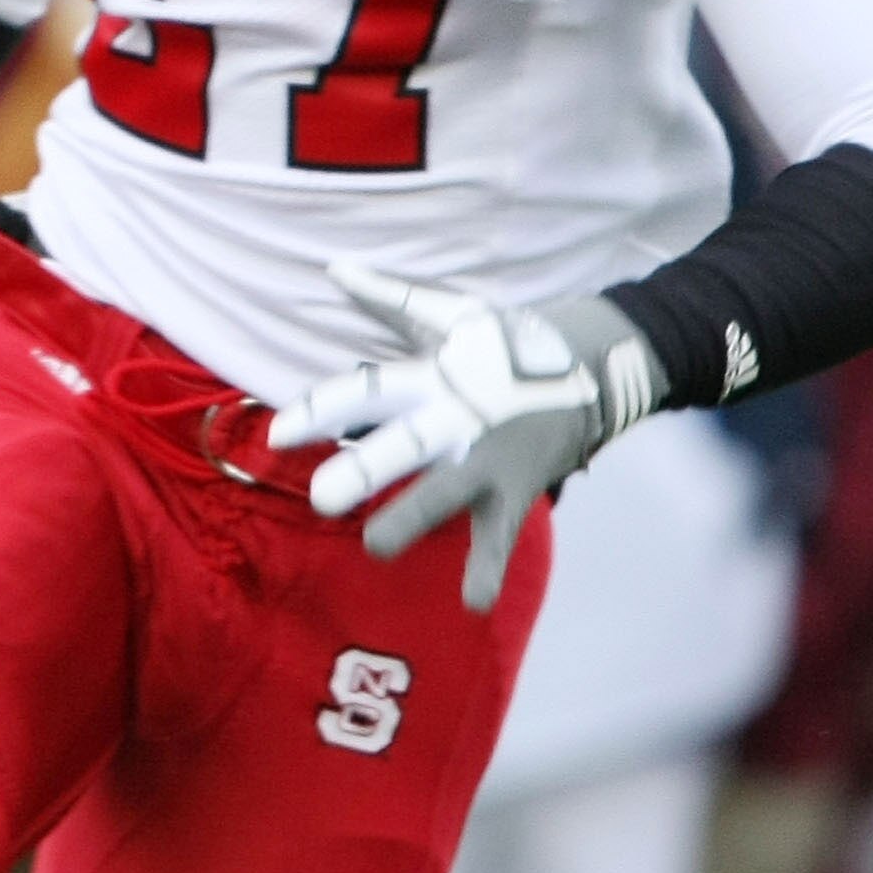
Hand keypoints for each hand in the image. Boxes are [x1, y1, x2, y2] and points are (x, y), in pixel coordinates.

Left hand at [268, 260, 664, 609]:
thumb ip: (387, 298)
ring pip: (446, 494)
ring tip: (374, 547)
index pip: (366, 392)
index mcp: (431, 376)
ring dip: (414, 520)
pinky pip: (500, 536)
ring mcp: (486, 459)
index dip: (323, 409)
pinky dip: (488, 569)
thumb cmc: (503, 340)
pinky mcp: (514, 491)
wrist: (594, 364)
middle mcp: (455, 419)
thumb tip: (333, 269)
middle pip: (404, 445)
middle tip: (319, 498)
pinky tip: (471, 604)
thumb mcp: (447, 313)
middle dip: (365, 471)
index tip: (278, 432)